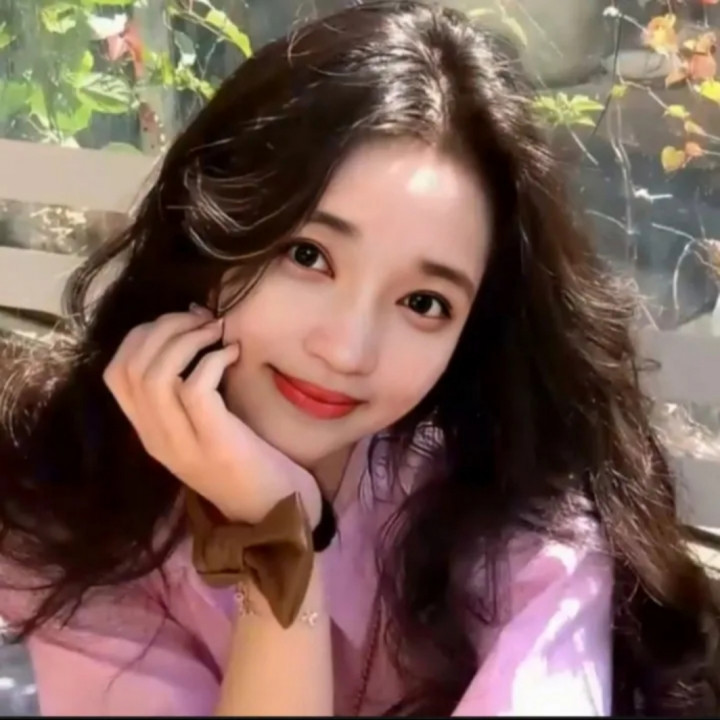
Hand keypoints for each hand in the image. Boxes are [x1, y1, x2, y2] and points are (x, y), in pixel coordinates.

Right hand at [102, 307, 321, 526]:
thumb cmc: (249, 460)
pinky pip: (194, 388)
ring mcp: (182, 444)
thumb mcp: (207, 426)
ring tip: (216, 330)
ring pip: (156, 376)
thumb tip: (193, 333)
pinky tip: (234, 354)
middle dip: (163, 328)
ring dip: (186, 340)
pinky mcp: (214, 443)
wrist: (278, 510)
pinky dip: (212, 361)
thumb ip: (189, 394)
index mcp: (150, 432)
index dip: (141, 335)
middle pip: (132, 368)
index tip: (179, 321)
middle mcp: (156, 439)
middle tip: (201, 318)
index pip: (116, 373)